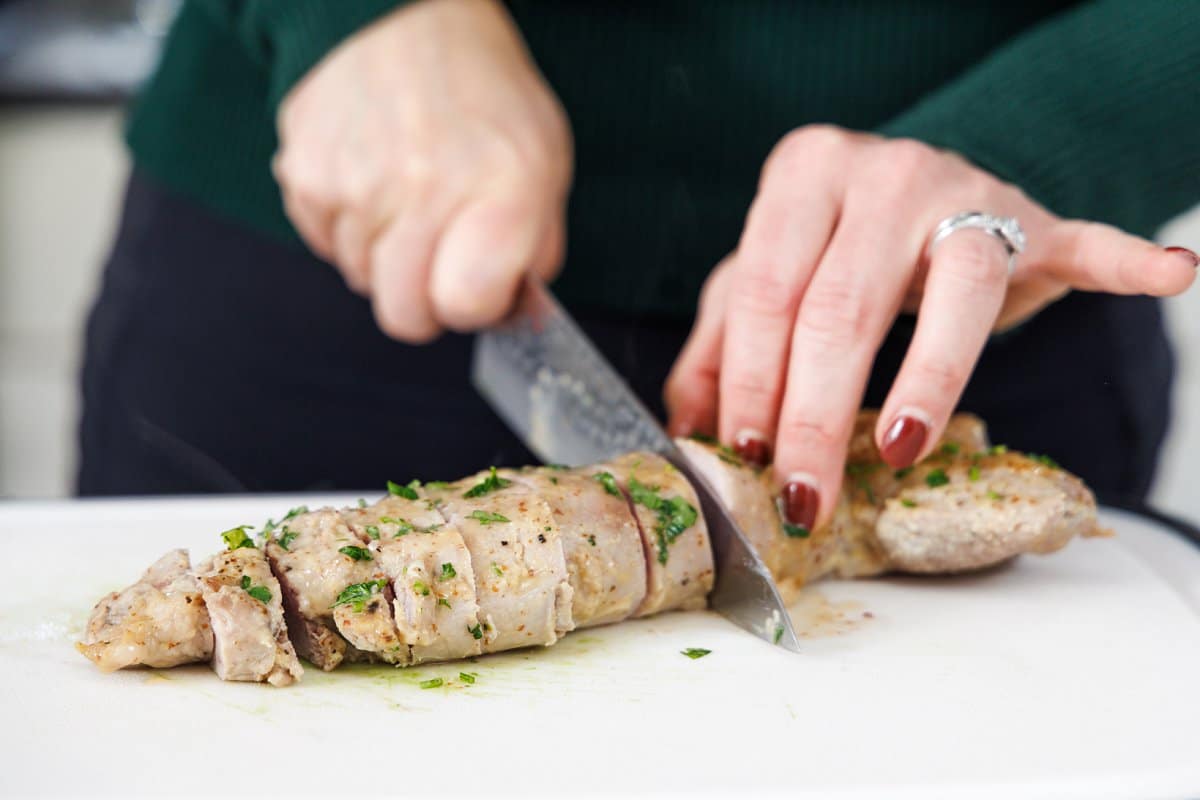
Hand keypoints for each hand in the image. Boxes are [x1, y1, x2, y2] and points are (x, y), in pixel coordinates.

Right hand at [273, 0, 571, 340]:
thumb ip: (535, 247)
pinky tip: (372, 178)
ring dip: (384, 254)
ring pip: (361, 280)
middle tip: (439, 254)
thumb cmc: (482, 90)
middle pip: (405, 317)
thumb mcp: (543, 161)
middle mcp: (423, 192)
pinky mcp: (304, 176)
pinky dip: (347, 225)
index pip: (465, 308)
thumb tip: (511, 309)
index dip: (473, 306)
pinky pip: (324, 243)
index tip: (478, 283)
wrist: (402, 11)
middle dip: (424, 299)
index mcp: (499, 192)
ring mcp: (355, 186)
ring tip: (406, 193)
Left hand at [665, 125, 1196, 529]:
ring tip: (899, 447)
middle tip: (804, 493)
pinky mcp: (1034, 219)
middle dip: (814, 414)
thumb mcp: (763, 284)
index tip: (746, 458)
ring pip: (951, 291)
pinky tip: (1168, 273)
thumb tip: (687, 429)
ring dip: (926, 383)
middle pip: (841, 306)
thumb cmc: (830, 246)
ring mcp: (965, 190)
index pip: (765, 292)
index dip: (752, 382)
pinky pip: (1082, 241)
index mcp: (802, 175)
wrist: (918, 191)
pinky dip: (1123, 261)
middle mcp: (882, 171)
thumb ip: (721, 347)